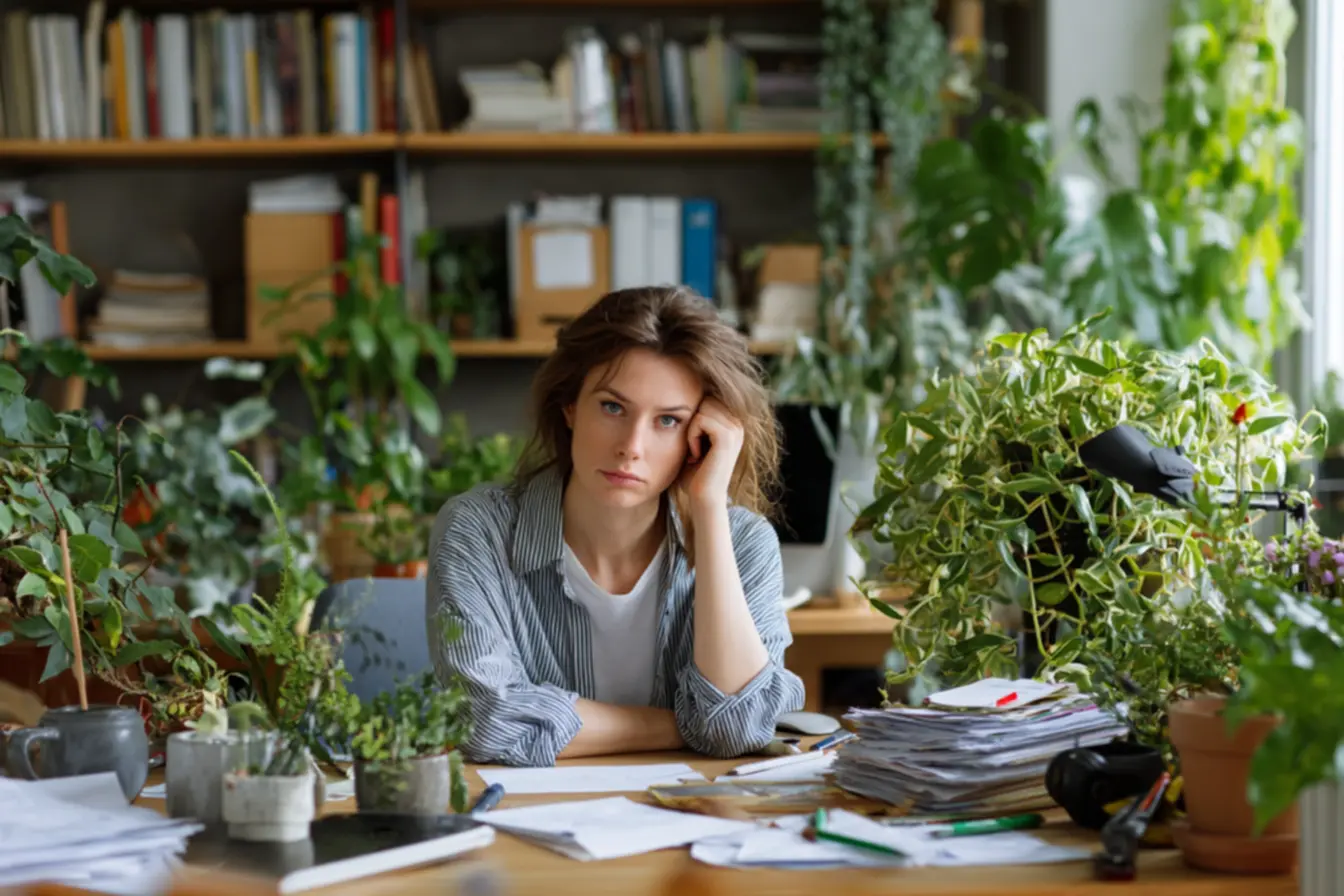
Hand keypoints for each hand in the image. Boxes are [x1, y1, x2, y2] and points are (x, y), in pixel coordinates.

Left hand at [680, 398, 743, 513]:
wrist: (703, 498)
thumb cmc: (695, 472)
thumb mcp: (696, 440)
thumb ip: (696, 420)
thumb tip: (681, 395)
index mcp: (733, 423)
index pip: (708, 398)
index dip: (695, 416)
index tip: (695, 442)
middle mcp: (738, 424)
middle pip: (706, 399)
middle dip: (694, 420)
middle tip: (694, 446)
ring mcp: (735, 430)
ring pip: (703, 408)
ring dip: (691, 430)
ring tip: (695, 451)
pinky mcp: (727, 438)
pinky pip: (701, 420)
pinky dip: (692, 436)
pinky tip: (696, 454)